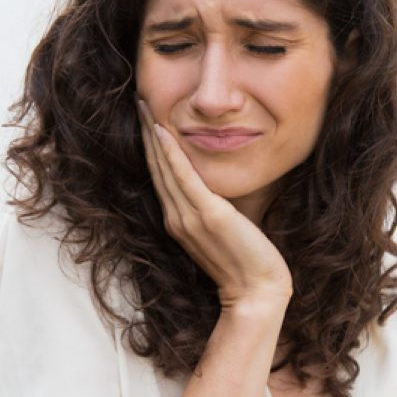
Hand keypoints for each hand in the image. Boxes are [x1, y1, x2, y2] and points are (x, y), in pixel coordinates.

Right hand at [136, 98, 292, 309]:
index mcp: (177, 222)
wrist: (256, 292)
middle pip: (155, 167)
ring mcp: (188, 217)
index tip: (147, 121)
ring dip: (154, 135)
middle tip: (139, 103)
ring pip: (164, 168)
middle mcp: (176, 218)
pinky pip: (183, 177)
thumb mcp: (222, 230)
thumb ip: (212, 209)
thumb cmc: (245, 263)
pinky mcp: (207, 214)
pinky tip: (163, 131)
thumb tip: (216, 186)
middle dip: (146, 134)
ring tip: (145, 108)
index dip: (151, 147)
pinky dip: (170, 153)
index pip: (160, 177)